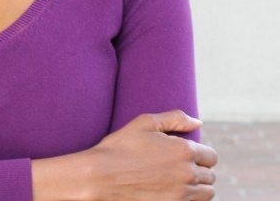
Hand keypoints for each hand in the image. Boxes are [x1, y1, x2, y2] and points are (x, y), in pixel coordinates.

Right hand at [84, 109, 217, 200]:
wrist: (101, 176)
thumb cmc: (121, 147)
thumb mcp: (145, 123)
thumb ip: (175, 119)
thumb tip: (198, 123)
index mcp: (184, 150)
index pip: (211, 156)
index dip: (200, 154)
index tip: (186, 155)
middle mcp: (188, 174)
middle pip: (210, 176)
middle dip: (199, 170)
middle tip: (178, 167)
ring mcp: (182, 195)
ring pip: (207, 193)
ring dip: (197, 187)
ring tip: (178, 181)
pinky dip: (188, 198)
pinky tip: (173, 191)